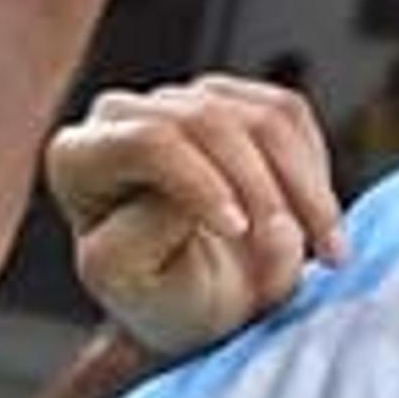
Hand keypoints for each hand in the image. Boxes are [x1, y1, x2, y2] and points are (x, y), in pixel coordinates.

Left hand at [47, 77, 347, 359]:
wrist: (201, 301)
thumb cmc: (161, 299)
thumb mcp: (138, 291)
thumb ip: (143, 240)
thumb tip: (187, 196)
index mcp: (76, 160)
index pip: (147, 142)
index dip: (202, 182)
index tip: (239, 232)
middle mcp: (121, 116)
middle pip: (209, 121)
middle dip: (263, 190)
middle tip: (292, 253)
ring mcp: (179, 98)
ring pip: (261, 117)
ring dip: (303, 189)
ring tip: (321, 252)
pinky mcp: (233, 96)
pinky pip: (290, 114)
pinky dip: (314, 172)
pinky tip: (314, 221)